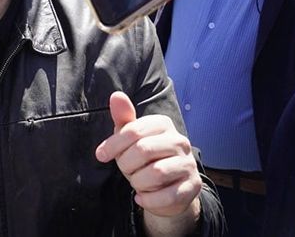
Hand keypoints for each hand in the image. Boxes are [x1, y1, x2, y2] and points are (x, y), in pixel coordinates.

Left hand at [95, 92, 200, 223]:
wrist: (167, 189)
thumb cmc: (144, 160)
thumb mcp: (130, 138)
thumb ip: (123, 118)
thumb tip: (116, 96)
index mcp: (163, 124)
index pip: (133, 130)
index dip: (113, 145)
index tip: (101, 155)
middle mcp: (180, 141)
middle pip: (143, 150)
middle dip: (126, 164)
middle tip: (126, 170)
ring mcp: (189, 164)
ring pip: (156, 173)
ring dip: (138, 182)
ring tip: (138, 183)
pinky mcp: (193, 186)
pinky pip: (166, 196)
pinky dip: (148, 200)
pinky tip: (142, 197)